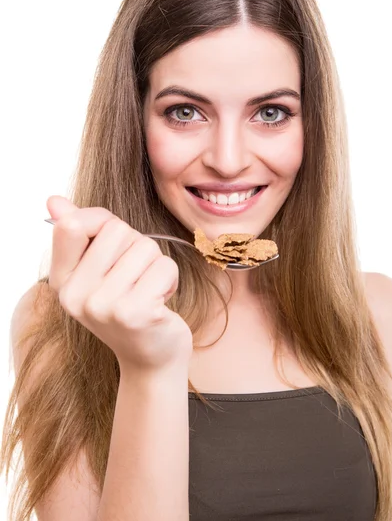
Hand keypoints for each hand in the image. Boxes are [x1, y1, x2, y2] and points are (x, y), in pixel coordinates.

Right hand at [46, 196, 192, 373]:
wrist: (150, 358)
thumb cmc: (127, 306)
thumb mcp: (97, 271)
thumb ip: (78, 234)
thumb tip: (54, 200)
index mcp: (62, 281)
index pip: (72, 224)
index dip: (101, 221)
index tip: (114, 241)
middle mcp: (76, 295)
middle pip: (117, 230)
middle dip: (136, 246)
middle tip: (136, 277)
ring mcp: (104, 306)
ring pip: (145, 247)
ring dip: (156, 265)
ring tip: (148, 290)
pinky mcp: (136, 313)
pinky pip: (164, 266)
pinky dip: (170, 279)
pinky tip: (160, 301)